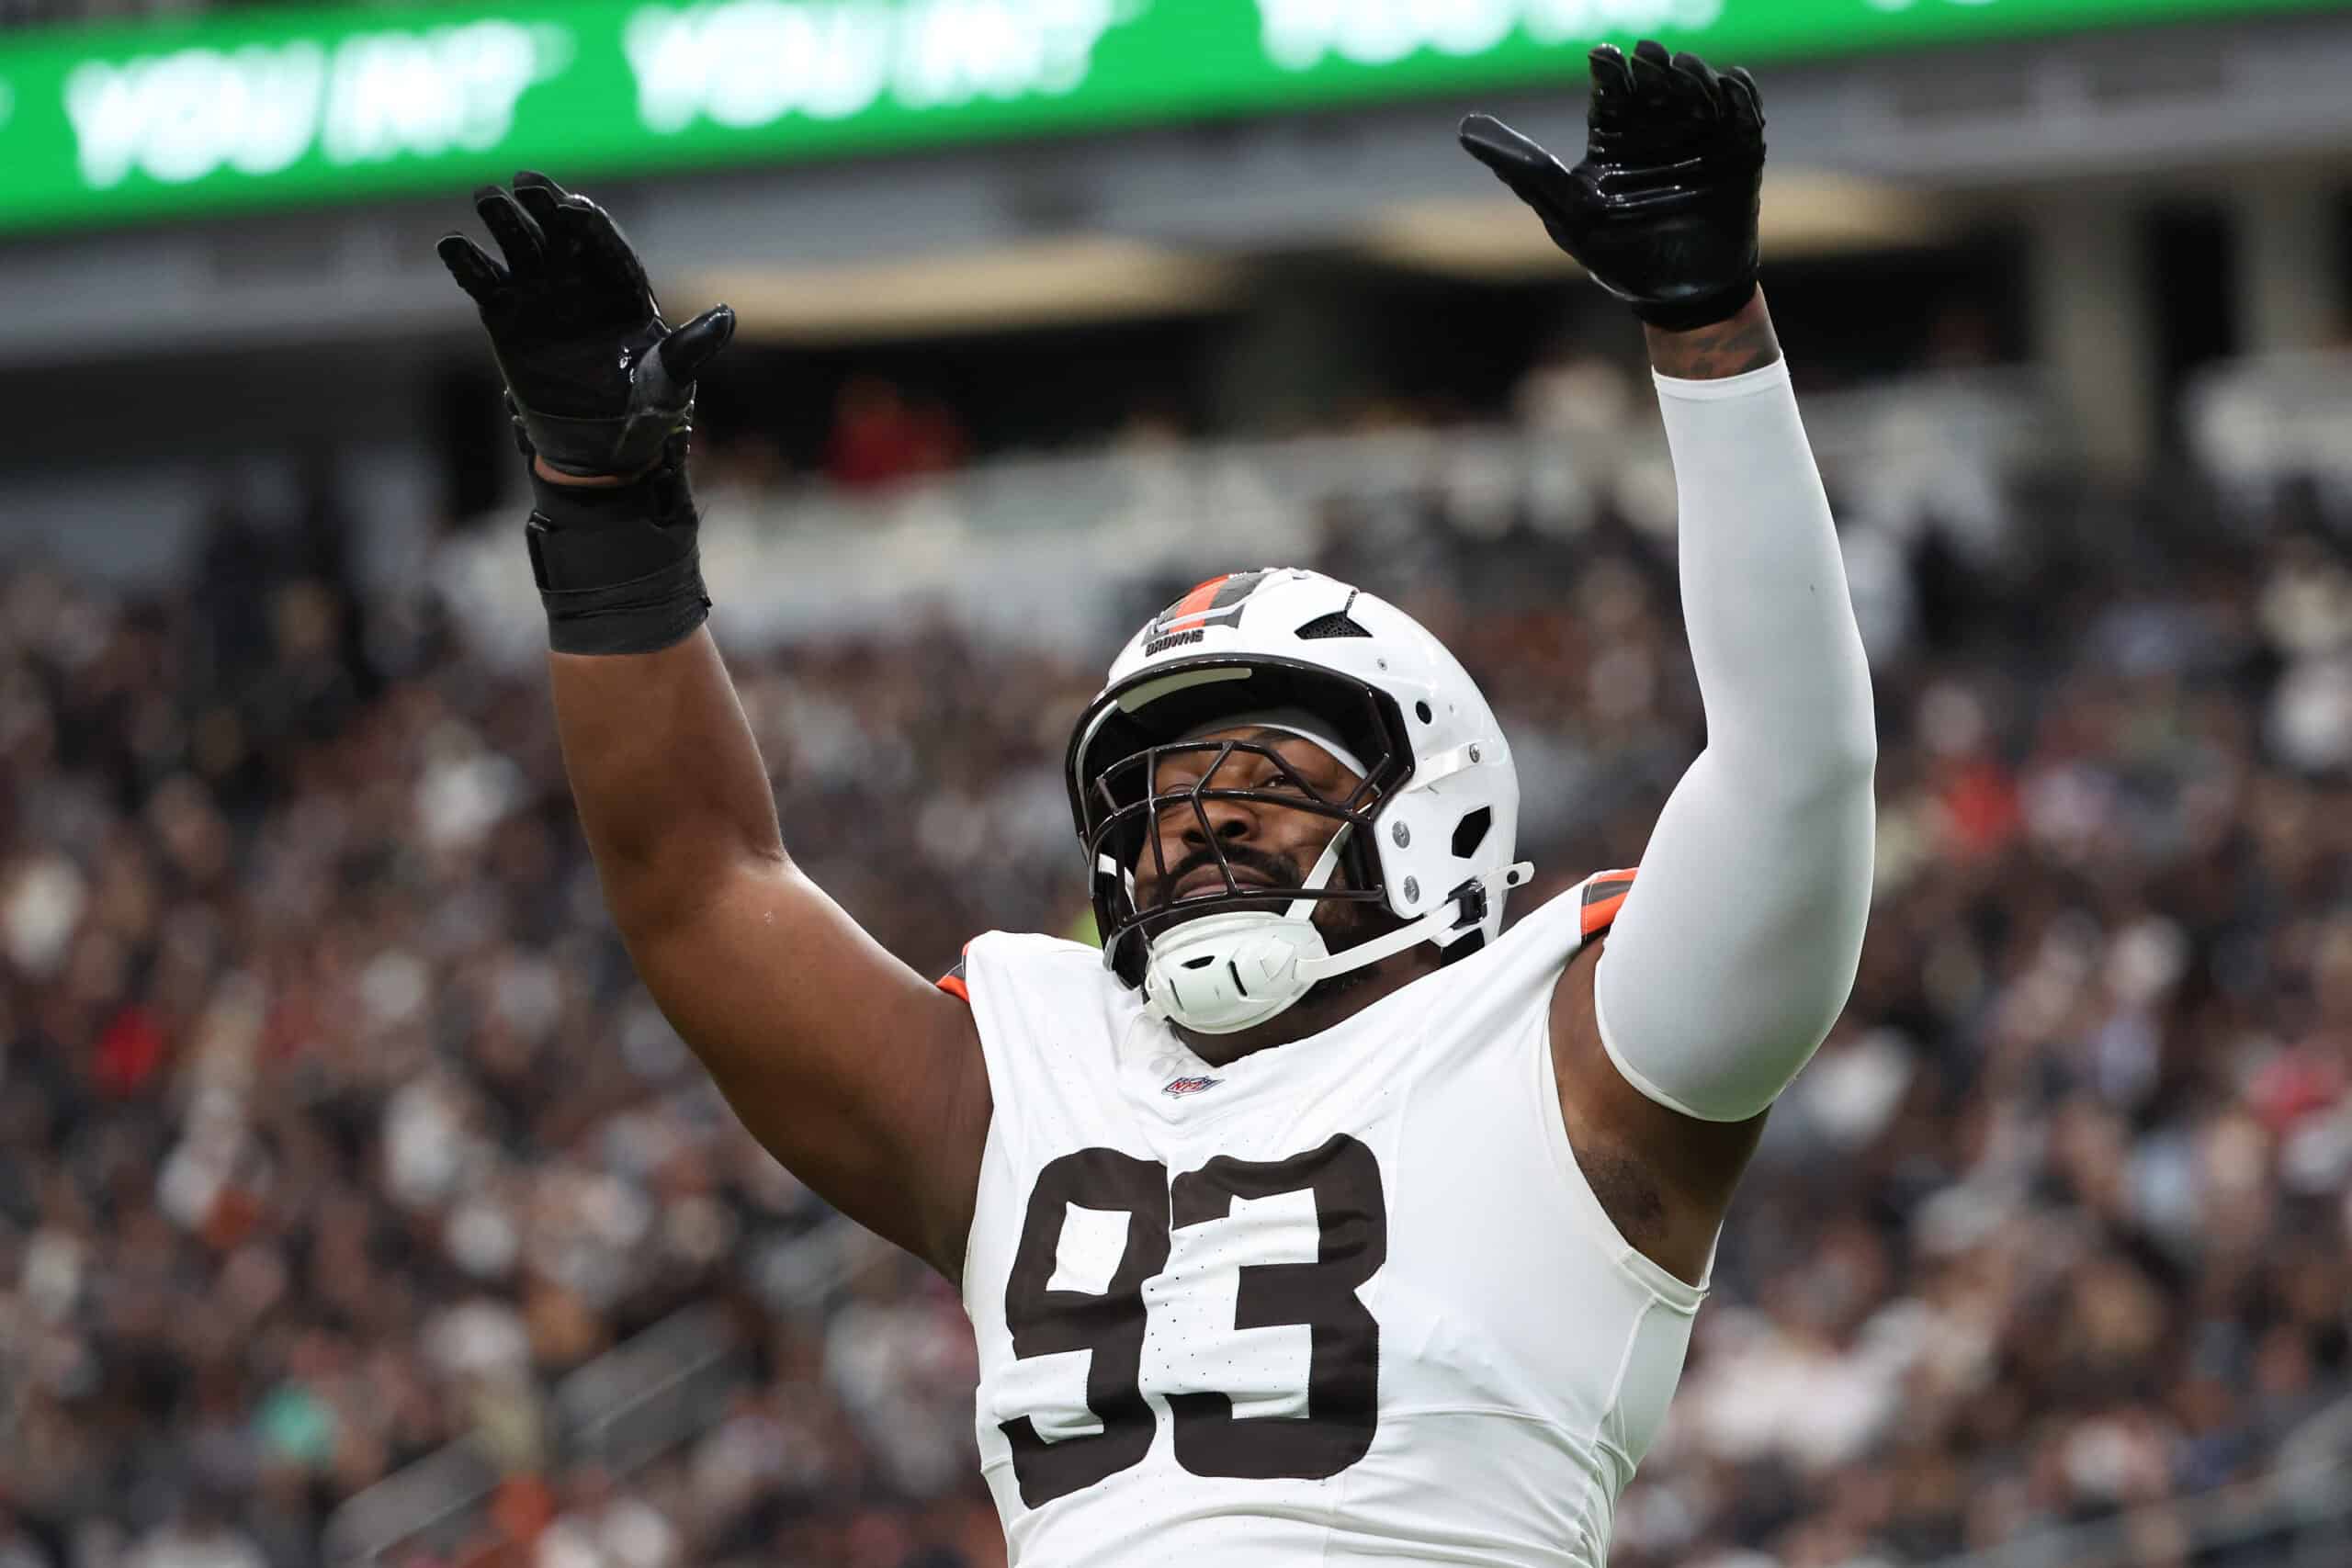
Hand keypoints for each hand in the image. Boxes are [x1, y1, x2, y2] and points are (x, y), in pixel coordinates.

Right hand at [439, 173, 735, 478]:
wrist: (600, 446)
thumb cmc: (644, 408)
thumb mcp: (670, 379)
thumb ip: (691, 348)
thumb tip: (727, 317)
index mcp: (622, 285)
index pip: (605, 242)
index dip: (589, 223)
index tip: (573, 208)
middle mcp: (580, 279)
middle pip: (559, 231)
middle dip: (543, 205)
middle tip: (524, 183)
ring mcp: (540, 293)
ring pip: (519, 245)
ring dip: (502, 220)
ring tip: (485, 198)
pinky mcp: (505, 315)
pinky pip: (483, 281)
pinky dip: (466, 263)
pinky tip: (451, 245)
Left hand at [1460, 40, 1762, 331]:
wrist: (1677, 297)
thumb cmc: (1616, 254)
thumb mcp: (1565, 211)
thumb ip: (1523, 169)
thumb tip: (1465, 128)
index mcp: (1615, 138)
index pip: (1613, 90)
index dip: (1610, 69)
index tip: (1603, 59)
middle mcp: (1657, 130)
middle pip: (1658, 81)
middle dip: (1654, 65)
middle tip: (1647, 57)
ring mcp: (1699, 139)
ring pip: (1700, 89)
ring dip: (1694, 74)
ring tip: (1683, 70)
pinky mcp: (1738, 154)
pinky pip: (1744, 115)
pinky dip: (1740, 96)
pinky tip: (1730, 84)